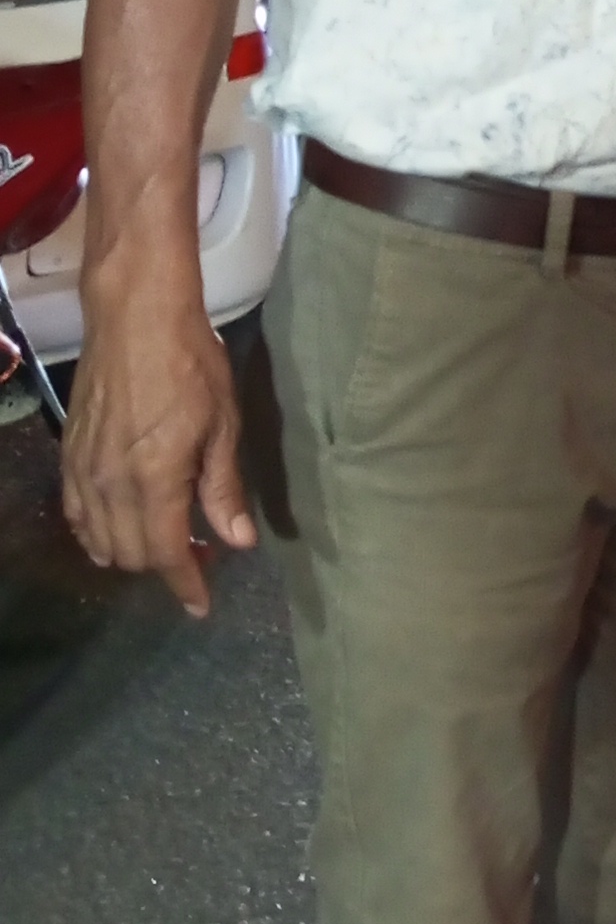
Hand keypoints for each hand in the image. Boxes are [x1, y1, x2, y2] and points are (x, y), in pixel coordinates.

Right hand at [60, 282, 255, 620]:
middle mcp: (112, 485)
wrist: (135, 317)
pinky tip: (117, 527)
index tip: (201, 606)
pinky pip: (77, 514)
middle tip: (199, 556)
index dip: (186, 586)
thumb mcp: (223, 425)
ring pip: (100, 541)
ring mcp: (84, 471)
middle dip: (165, 567)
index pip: (168, 554)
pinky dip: (96, 533)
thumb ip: (223, 488)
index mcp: (156, 480)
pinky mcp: (69, 456)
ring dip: (132, 552)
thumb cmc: (191, 364)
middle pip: (133, 554)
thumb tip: (237, 542)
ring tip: (165, 541)